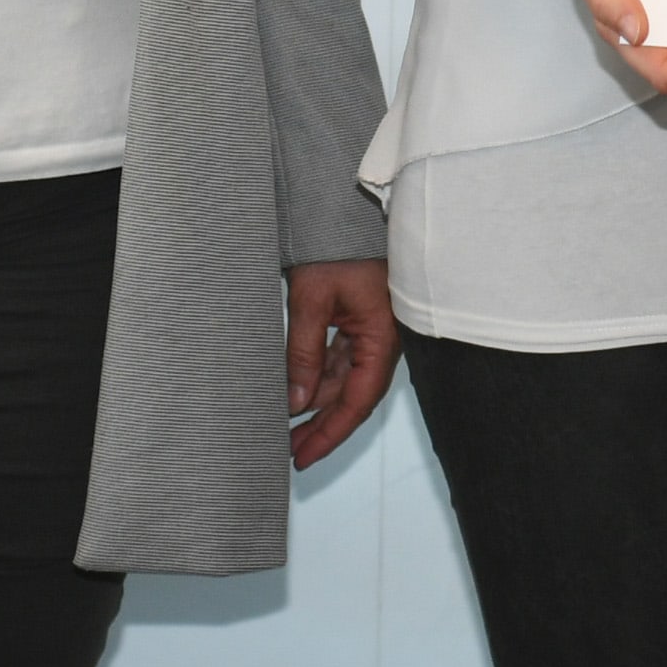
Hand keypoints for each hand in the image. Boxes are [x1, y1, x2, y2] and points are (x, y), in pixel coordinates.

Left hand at [284, 259, 397, 468]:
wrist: (344, 210)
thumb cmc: (337, 247)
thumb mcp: (312, 300)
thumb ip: (304, 352)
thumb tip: (297, 399)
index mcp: (380, 338)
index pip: (357, 401)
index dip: (331, 433)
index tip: (303, 456)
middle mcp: (381, 341)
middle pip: (351, 396)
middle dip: (321, 424)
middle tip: (289, 449)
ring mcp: (371, 333)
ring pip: (344, 380)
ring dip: (317, 402)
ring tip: (285, 424)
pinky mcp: (358, 323)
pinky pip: (340, 360)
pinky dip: (318, 378)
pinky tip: (297, 391)